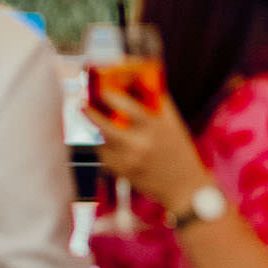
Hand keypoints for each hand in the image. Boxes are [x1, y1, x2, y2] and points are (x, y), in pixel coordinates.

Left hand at [83, 84, 211, 209]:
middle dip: (91, 114)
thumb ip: (158, 103)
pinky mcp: (122, 173)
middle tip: (83, 105)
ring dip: (95, 130)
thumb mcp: (173, 124)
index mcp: (156, 128)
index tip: (103, 89)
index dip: (112, 96)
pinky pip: (104, 156)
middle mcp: (141, 144)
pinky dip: (102, 146)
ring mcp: (130, 161)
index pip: (129, 107)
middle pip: (106, 126)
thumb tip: (139, 80)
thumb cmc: (179, 150)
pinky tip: (104, 141)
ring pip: (101, 142)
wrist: (184, 187)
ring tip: (92, 120)